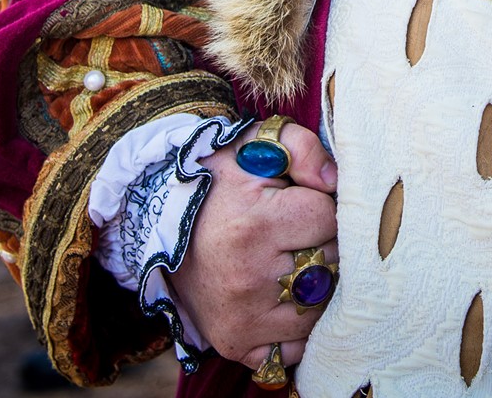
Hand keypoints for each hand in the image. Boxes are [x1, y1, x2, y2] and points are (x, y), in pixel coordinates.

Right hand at [169, 121, 338, 372]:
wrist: (156, 228)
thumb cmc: (215, 184)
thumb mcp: (252, 146)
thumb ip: (303, 148)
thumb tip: (335, 181)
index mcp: (254, 227)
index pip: (329, 220)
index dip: (319, 207)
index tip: (297, 203)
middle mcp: (247, 280)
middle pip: (331, 265)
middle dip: (323, 244)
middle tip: (293, 234)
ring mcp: (242, 319)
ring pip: (320, 307)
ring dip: (315, 286)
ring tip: (287, 263)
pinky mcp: (237, 345)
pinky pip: (297, 344)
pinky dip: (297, 325)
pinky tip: (279, 298)